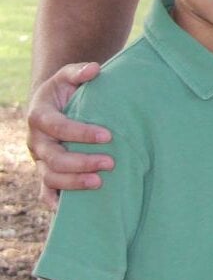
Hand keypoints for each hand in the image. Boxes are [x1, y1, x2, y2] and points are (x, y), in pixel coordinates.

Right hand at [27, 62, 112, 205]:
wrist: (52, 103)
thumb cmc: (65, 89)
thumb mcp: (69, 76)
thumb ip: (80, 72)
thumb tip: (95, 69)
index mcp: (40, 116)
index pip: (59, 127)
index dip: (81, 133)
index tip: (108, 135)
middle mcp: (36, 141)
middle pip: (53, 158)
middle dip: (81, 162)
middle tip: (110, 163)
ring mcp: (39, 160)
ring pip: (49, 177)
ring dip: (73, 183)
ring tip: (99, 183)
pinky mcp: (45, 171)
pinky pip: (44, 192)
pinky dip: (54, 202)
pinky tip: (69, 210)